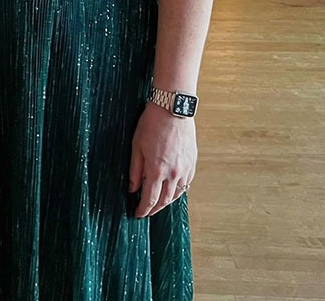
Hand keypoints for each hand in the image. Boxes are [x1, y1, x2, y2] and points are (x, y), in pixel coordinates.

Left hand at [128, 103, 196, 217]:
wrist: (173, 109)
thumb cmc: (152, 124)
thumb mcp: (136, 145)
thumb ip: (135, 170)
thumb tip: (132, 188)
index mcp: (156, 170)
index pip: (150, 199)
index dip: (143, 209)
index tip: (137, 214)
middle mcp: (173, 173)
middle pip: (164, 200)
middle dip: (154, 209)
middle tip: (146, 211)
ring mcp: (185, 169)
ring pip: (177, 194)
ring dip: (167, 201)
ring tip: (158, 203)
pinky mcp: (192, 162)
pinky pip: (186, 183)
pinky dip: (178, 190)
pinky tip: (172, 189)